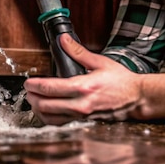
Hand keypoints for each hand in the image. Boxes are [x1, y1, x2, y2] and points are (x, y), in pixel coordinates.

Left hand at [24, 34, 143, 124]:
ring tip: (34, 100)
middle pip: (45, 105)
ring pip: (50, 118)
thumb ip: (78, 52)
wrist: (136, 98)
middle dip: (32, 97)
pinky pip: (60, 123)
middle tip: (28, 90)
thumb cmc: (120, 81)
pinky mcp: (83, 121)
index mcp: (83, 87)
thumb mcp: (100, 62)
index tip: (28, 82)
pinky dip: (49, 118)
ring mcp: (82, 115)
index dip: (34, 85)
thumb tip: (64, 40)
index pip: (50, 88)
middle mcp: (80, 104)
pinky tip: (46, 111)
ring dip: (38, 109)